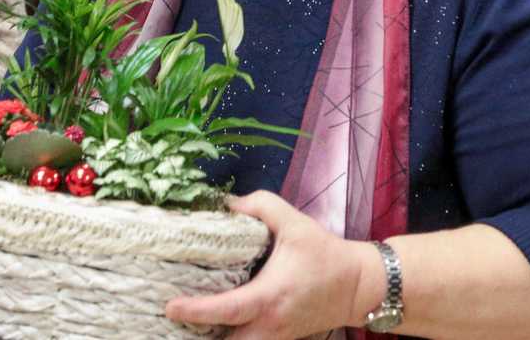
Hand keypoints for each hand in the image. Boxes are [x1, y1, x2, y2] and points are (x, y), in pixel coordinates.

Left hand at [164, 191, 380, 338]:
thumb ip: (260, 206)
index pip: (226, 310)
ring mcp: (276, 336)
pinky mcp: (281, 338)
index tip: (171, 306)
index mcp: (269, 296)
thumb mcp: (294, 222)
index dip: (196, 310)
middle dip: (201, 336)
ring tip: (189, 322)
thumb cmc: (325, 253)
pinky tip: (215, 323)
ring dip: (216, 337)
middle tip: (175, 318)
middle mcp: (270, 324)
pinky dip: (232, 336)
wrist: (358, 285)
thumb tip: (228, 204)